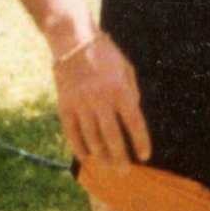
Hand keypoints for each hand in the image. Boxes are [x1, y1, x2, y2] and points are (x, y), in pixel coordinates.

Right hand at [53, 32, 150, 164]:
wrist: (72, 40)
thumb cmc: (104, 54)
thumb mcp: (126, 69)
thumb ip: (131, 94)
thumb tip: (131, 120)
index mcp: (120, 90)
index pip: (134, 124)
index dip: (141, 143)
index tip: (144, 156)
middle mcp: (101, 100)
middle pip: (113, 138)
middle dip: (120, 158)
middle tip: (125, 171)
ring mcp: (81, 104)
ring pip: (92, 139)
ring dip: (102, 157)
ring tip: (109, 167)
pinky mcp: (65, 106)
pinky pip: (72, 133)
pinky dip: (80, 148)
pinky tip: (88, 157)